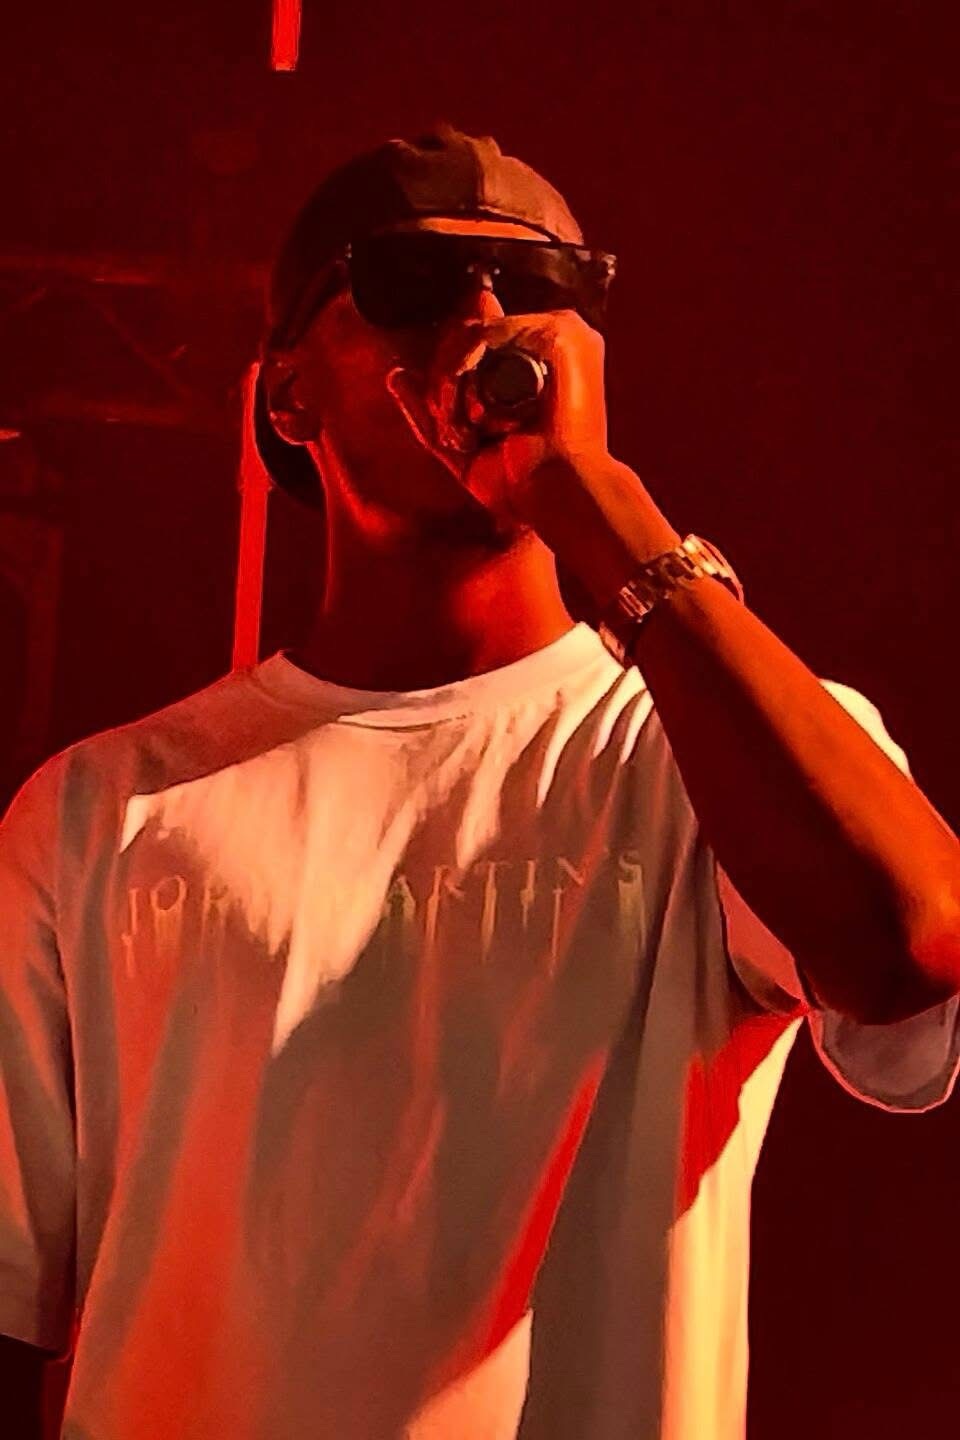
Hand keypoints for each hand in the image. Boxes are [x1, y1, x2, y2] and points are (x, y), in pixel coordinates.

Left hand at [386, 308, 610, 524]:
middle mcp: (549, 336)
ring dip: (451, 380)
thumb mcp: (462, 447)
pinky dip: (464, 368)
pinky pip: (487, 333)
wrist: (554, 496)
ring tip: (468, 428)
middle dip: (444, 379)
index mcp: (535, 357)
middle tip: (458, 429)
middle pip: (467, 329)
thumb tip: (395, 374)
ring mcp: (559, 330)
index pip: (473, 336)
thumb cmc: (520, 483)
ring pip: (472, 331)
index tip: (448, 415)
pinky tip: (474, 410)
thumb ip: (430, 411)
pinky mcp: (559, 334)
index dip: (449, 367)